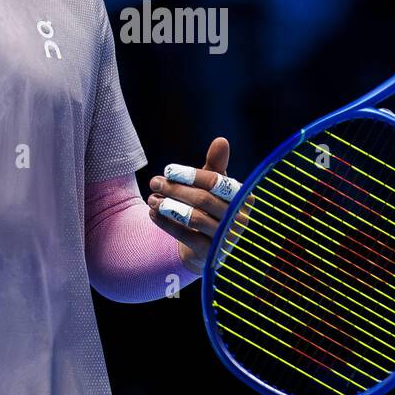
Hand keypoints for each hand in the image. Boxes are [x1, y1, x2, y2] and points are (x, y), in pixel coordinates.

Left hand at [147, 136, 238, 275]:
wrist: (203, 246)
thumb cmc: (209, 207)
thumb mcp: (212, 186)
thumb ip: (216, 164)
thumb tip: (222, 140)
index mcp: (243, 198)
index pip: (216, 182)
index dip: (191, 175)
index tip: (168, 170)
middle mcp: (239, 219)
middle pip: (203, 199)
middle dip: (175, 189)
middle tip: (154, 182)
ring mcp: (225, 239)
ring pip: (194, 218)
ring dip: (169, 206)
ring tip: (151, 199)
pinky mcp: (210, 254)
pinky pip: (186, 236)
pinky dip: (167, 223)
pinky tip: (153, 213)